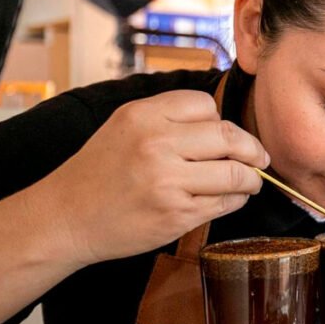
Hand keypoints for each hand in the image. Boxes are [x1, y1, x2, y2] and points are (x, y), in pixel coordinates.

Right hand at [42, 90, 268, 264]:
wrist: (65, 217)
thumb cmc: (102, 170)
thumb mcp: (125, 126)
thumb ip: (170, 117)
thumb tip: (224, 123)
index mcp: (143, 116)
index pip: (206, 106)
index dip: (221, 121)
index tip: (227, 136)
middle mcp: (156, 145)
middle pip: (229, 137)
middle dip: (252, 149)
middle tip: (259, 158)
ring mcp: (168, 182)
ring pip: (235, 173)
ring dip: (251, 178)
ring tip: (250, 181)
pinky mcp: (176, 215)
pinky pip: (225, 202)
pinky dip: (236, 199)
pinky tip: (230, 198)